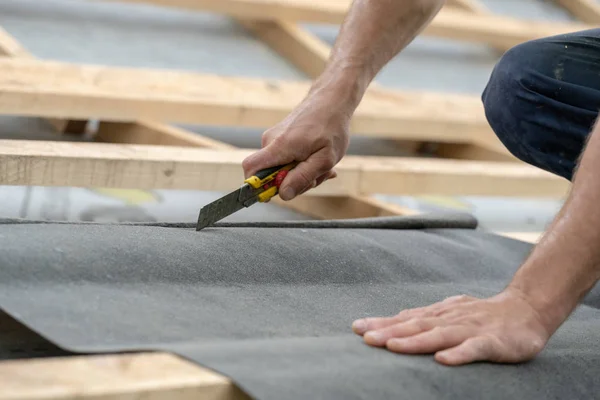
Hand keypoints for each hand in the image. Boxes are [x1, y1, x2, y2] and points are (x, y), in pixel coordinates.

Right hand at [242, 94, 349, 200]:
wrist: (331, 99)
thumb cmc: (331, 127)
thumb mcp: (325, 159)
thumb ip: (303, 177)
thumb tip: (283, 194)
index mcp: (279, 146)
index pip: (250, 168)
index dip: (257, 186)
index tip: (277, 192)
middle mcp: (270, 141)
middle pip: (269, 175)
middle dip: (293, 182)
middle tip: (317, 176)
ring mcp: (273, 139)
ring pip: (280, 169)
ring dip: (301, 173)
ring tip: (321, 164)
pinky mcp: (279, 139)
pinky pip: (284, 160)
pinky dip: (301, 164)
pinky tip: (317, 158)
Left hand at [352, 288, 553, 365]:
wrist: (526, 309)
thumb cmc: (482, 315)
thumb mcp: (450, 313)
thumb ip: (425, 317)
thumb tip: (397, 319)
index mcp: (439, 315)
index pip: (405, 319)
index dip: (381, 323)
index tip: (356, 327)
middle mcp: (450, 319)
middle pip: (416, 325)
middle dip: (389, 331)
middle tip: (365, 337)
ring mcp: (470, 330)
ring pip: (439, 335)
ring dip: (415, 341)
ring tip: (392, 346)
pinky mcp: (492, 342)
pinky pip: (474, 349)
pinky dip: (459, 353)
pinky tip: (443, 360)